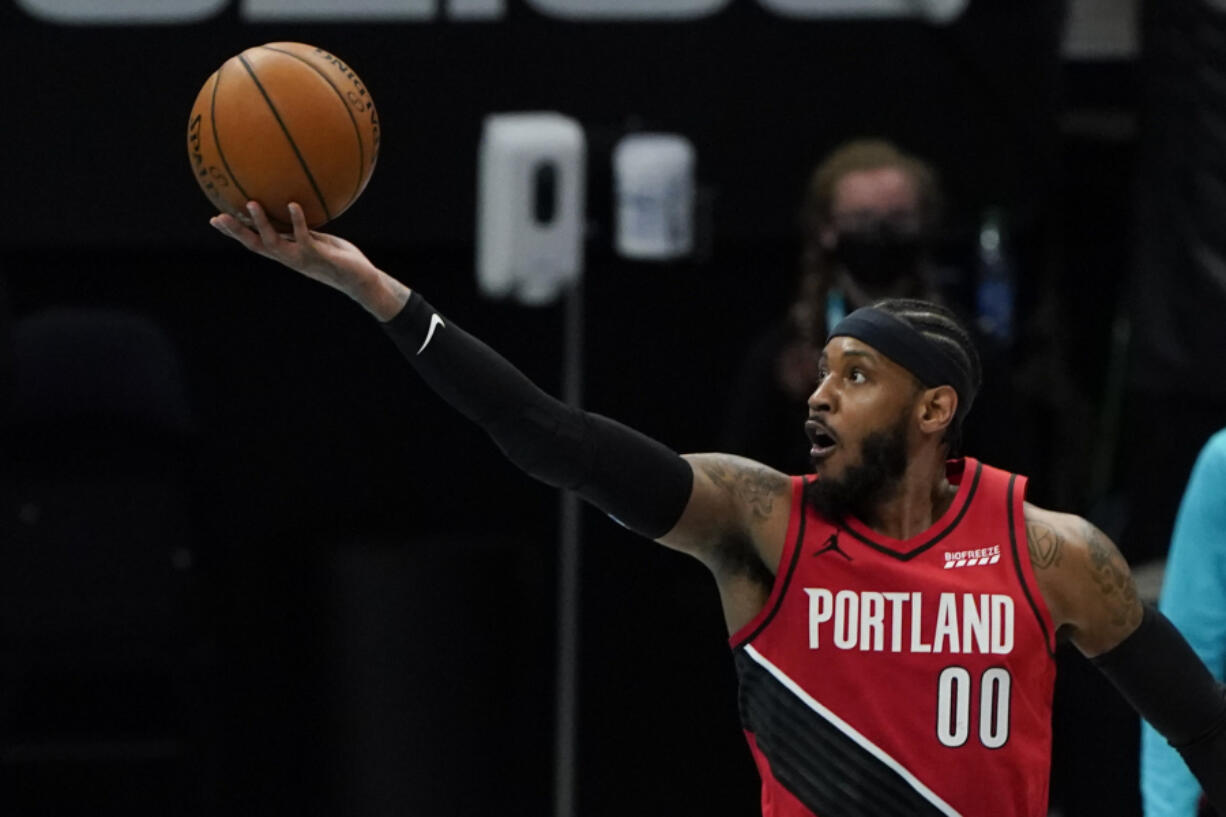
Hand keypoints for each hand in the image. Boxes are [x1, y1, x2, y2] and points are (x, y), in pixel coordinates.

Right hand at [210, 201, 409, 319]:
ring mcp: (301, 258)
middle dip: (236, 232)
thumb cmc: (339, 258)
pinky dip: (298, 221)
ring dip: (262, 224)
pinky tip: (293, 204)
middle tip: (218, 216)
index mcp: (285, 252)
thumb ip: (301, 228)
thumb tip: (291, 206)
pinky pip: (304, 237)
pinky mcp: (317, 256)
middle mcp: (288, 257)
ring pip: (274, 242)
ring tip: (251, 203)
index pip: (253, 242)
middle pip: (255, 244)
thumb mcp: (316, 240)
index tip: (214, 219)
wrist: (359, 279)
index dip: (233, 232)